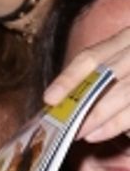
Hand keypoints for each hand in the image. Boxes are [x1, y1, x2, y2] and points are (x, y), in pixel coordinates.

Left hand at [45, 26, 129, 142]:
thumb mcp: (124, 52)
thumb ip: (103, 70)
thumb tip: (64, 99)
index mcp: (126, 37)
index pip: (92, 57)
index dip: (69, 79)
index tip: (49, 99)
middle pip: (109, 78)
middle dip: (86, 106)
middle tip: (68, 128)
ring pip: (127, 93)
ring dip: (105, 118)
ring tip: (86, 134)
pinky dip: (123, 121)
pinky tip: (109, 132)